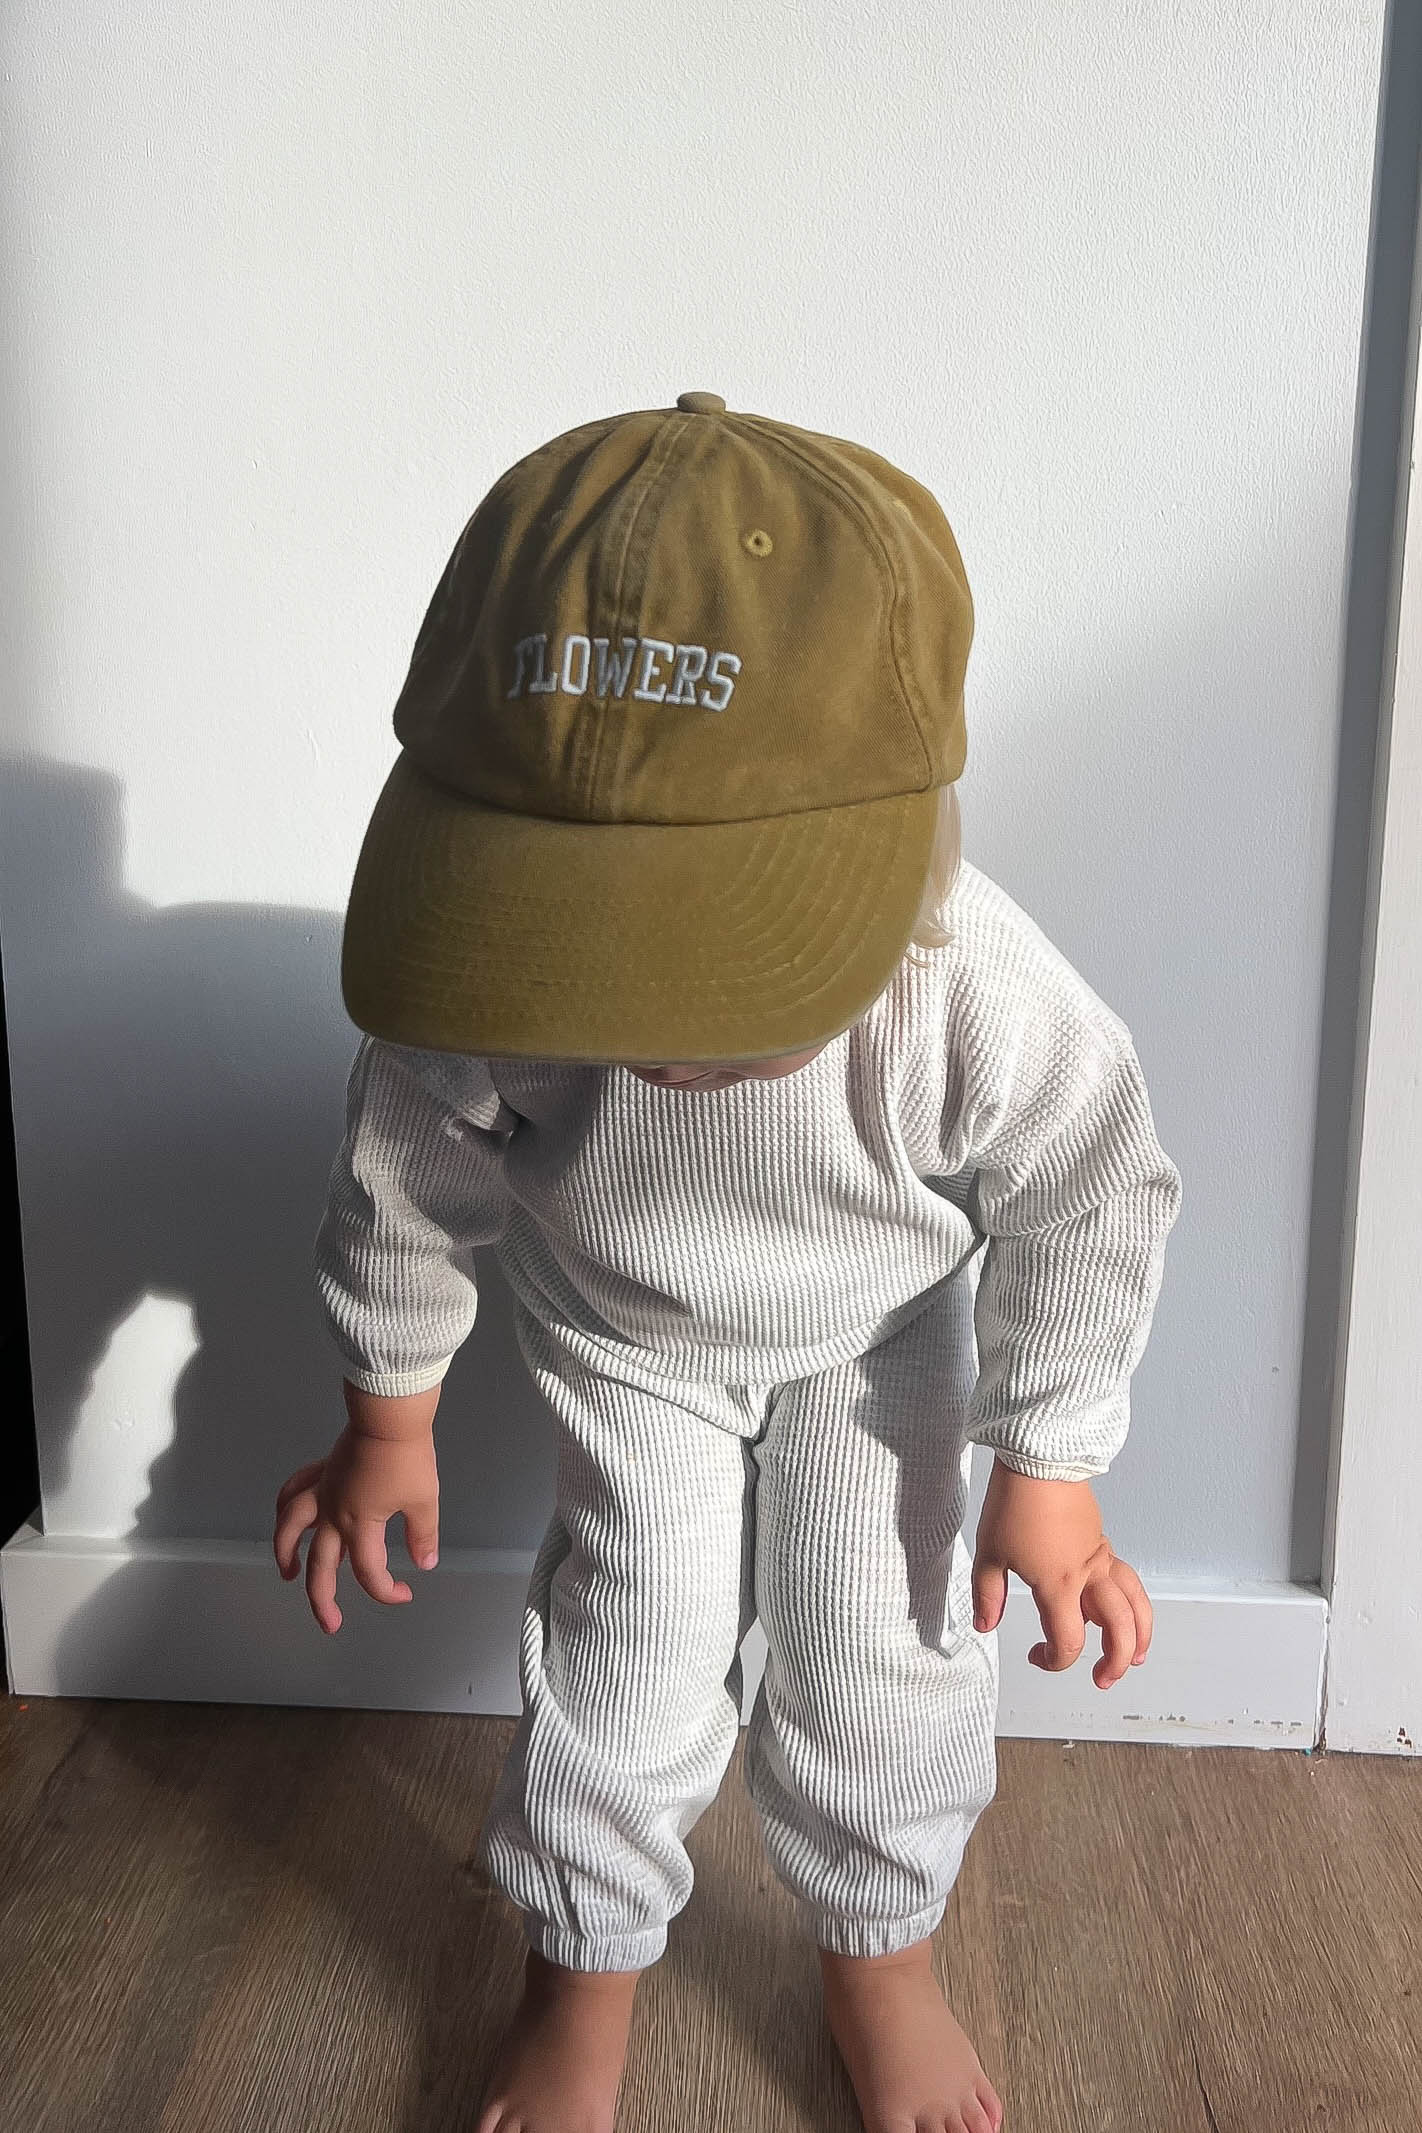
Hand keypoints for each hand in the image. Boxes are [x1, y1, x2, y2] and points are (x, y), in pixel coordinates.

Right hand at [273, 1386, 440, 1634]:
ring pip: (291, 1529)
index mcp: (359, 1524)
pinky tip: (287, 1515)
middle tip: (331, 1623)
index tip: (405, 1592)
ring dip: (286, 1554)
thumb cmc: (407, 1454)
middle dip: (323, 1600)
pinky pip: (295, 1490)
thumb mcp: (424, 1500)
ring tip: (288, 1574)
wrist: (390, 1415)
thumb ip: (422, 1536)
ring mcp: (324, 1490)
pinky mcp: (324, 1471)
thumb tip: (425, 1562)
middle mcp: (333, 1513)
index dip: (387, 1591)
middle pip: (321, 1566)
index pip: (369, 1572)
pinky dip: (286, 1506)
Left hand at [970, 1458, 1151, 1688]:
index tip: (1035, 1657)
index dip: (1054, 1661)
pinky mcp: (1101, 1541)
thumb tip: (987, 1625)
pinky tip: (1118, 1608)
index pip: (1068, 1641)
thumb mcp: (990, 1552)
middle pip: (1119, 1629)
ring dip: (1140, 1634)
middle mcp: (1088, 1575)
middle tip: (1102, 1678)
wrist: (1040, 1459)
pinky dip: (1130, 1602)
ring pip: (1135, 1603)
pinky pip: (1125, 1579)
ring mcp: (1099, 1557)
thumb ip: (988, 1595)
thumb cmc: (1014, 1502)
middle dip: (1116, 1661)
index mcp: (1059, 1585)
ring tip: (1135, 1656)